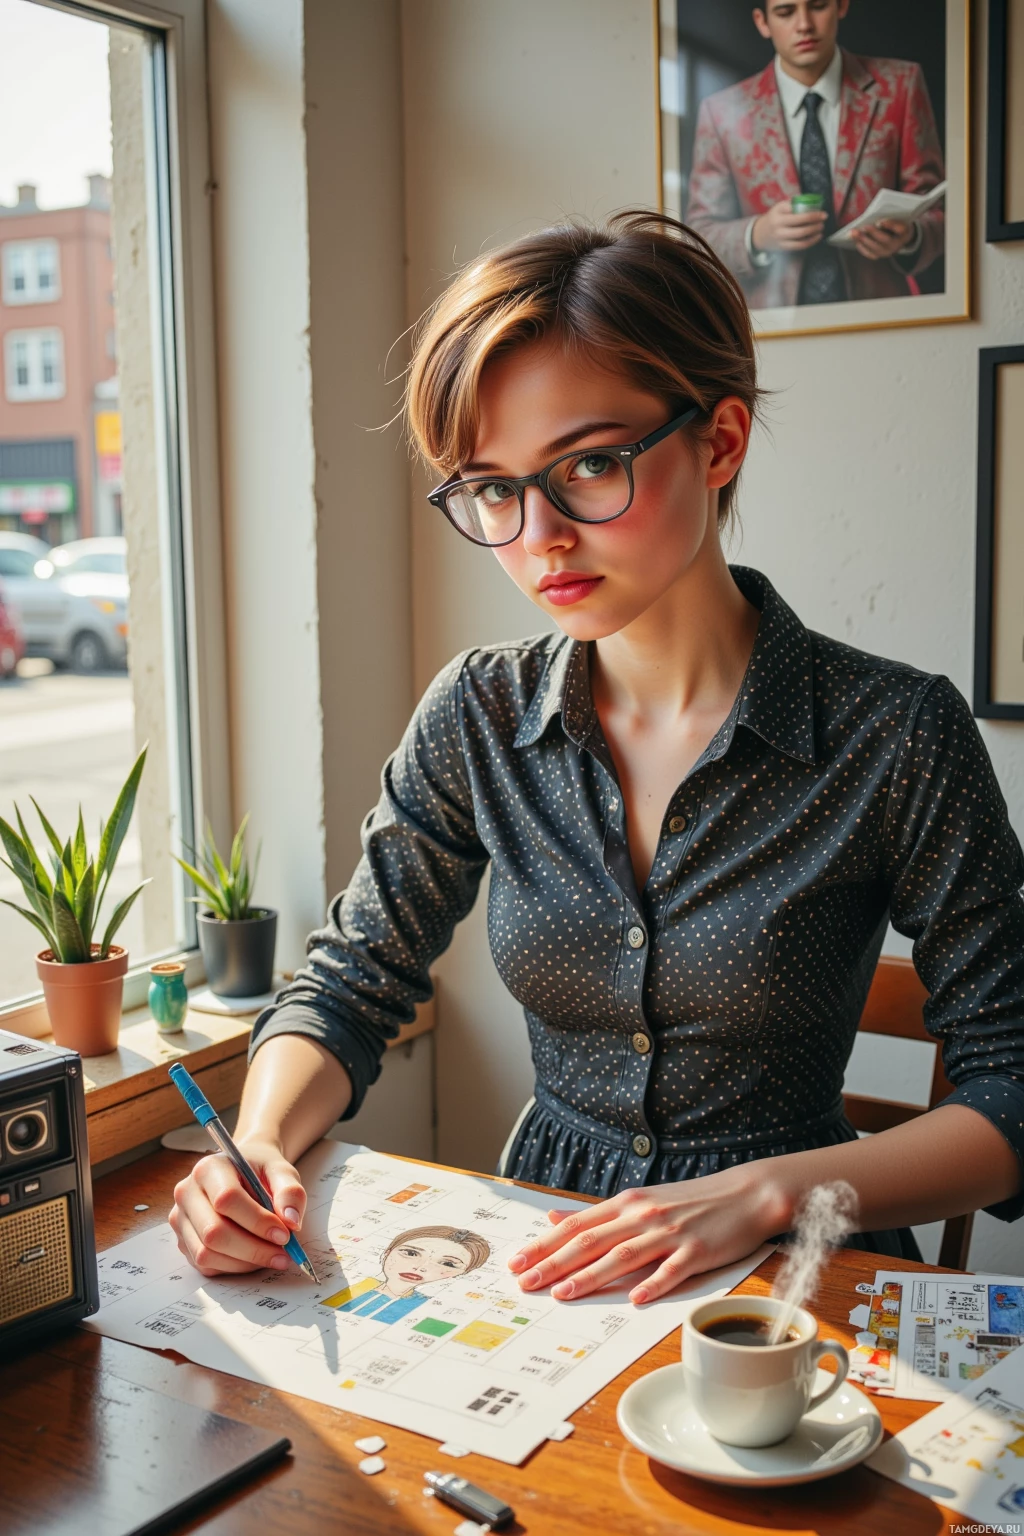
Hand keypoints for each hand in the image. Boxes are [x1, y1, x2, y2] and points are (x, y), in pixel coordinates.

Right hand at [169, 1138, 306, 1275]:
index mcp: (209, 1168)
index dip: (257, 1221)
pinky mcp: (183, 1241)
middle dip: (253, 1249)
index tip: (285, 1235)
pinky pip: (206, 1265)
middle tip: (283, 1254)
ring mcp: (181, 1219)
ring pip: (207, 1254)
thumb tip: (291, 1221)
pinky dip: (234, 1268)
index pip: (227, 1199)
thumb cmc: (260, 1171)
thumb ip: (290, 1192)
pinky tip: (255, 1258)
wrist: (243, 1172)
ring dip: (245, 1262)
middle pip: (213, 1232)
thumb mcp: (281, 1171)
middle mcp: (187, 1193)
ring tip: (273, 1256)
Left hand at [506, 1164, 787, 1304]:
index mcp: (626, 1203)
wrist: (746, 1193)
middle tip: (525, 1283)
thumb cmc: (691, 1202)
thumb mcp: (640, 1201)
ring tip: (563, 1293)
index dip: (543, 1244)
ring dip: (590, 1276)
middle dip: (554, 1262)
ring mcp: (670, 1232)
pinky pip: (672, 1269)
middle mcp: (643, 1214)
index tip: (516, 1262)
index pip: (576, 1225)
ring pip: (623, 1255)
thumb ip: (598, 1214)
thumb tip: (554, 1218)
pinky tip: (636, 1299)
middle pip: (591, 1240)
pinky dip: (653, 1283)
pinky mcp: (698, 1250)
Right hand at [751, 199, 827, 252]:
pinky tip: (817, 236)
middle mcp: (778, 224)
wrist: (760, 234)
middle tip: (824, 217)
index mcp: (778, 211)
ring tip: (821, 227)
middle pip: (800, 221)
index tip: (820, 210)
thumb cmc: (775, 218)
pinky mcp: (783, 247)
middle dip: (814, 219)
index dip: (810, 210)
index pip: (795, 208)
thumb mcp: (779, 208)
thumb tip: (812, 201)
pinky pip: (800, 245)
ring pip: (801, 234)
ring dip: (814, 230)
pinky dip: (811, 241)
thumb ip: (792, 205)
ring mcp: (780, 237)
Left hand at [849, 218, 912, 259]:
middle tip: (863, 227)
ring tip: (854, 233)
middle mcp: (897, 244)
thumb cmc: (896, 223)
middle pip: (885, 240)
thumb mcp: (898, 217)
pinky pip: (870, 254)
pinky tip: (855, 240)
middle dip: (873, 233)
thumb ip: (890, 215)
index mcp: (904, 232)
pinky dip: (862, 247)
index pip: (900, 228)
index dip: (890, 225)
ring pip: (875, 248)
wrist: (899, 238)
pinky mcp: (879, 255)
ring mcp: (888, 252)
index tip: (880, 221)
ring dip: (863, 240)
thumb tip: (874, 216)